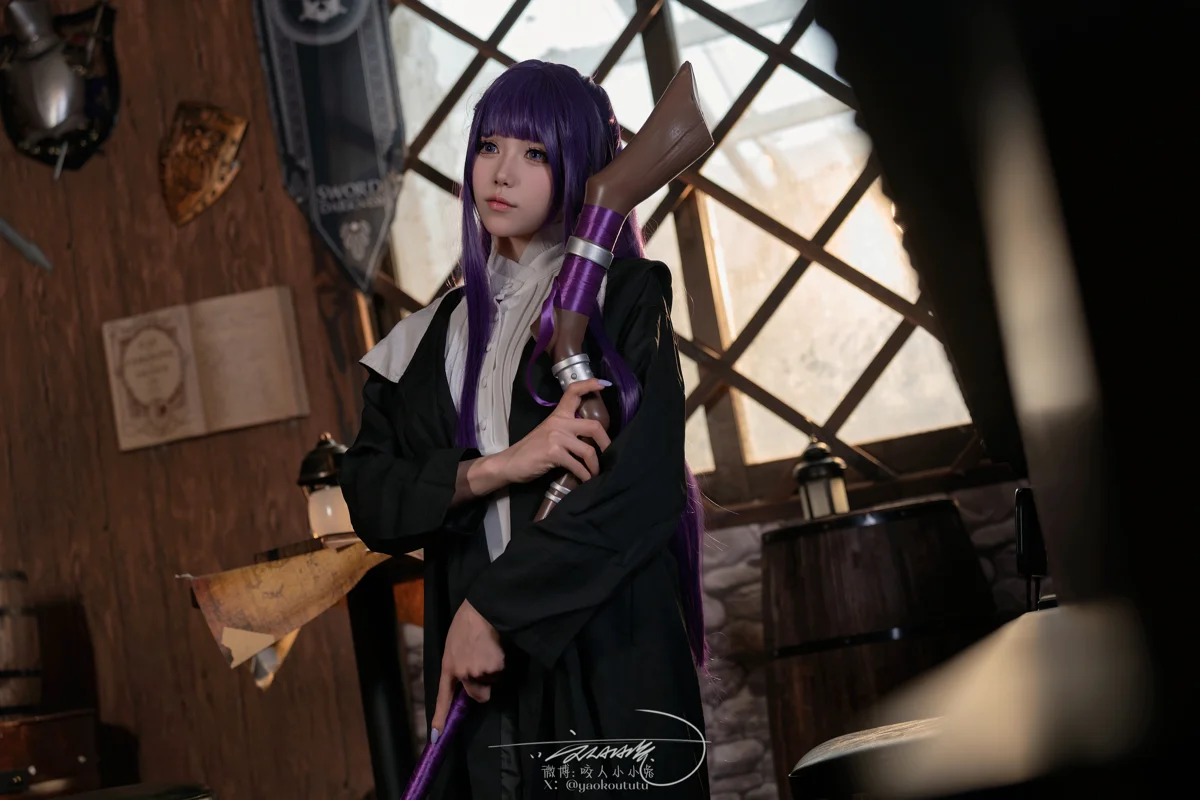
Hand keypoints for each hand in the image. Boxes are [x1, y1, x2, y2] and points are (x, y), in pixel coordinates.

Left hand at [430, 600, 504, 741]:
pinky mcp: (494, 668)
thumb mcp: (453, 645)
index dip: (440, 718)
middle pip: (479, 695)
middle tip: (484, 662)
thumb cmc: (467, 623)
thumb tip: (467, 678)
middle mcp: (461, 674)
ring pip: (492, 681)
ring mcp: (477, 672)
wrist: (482, 610)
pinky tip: (495, 647)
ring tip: (488, 648)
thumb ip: (458, 664)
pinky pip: (501, 672)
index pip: (443, 697)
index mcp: (448, 667)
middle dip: (484, 685)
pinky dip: (501, 662)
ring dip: (493, 669)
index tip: (436, 737)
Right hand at [492, 378, 612, 483]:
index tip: (604, 384)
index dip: (589, 385)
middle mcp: (559, 423)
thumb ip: (568, 432)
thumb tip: (592, 441)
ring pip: (588, 450)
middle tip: (610, 455)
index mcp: (558, 415)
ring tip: (596, 474)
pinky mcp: (553, 453)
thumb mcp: (549, 434)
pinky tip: (586, 480)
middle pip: (594, 426)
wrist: (510, 463)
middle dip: (606, 443)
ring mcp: (556, 437)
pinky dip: (585, 476)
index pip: (573, 392)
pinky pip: (577, 465)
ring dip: (596, 466)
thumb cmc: (531, 451)